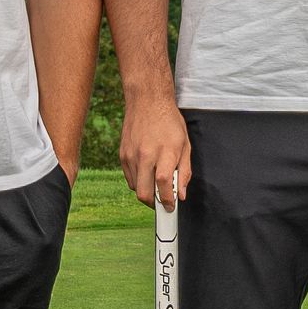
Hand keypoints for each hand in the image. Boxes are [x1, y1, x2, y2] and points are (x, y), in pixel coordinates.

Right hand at [118, 95, 191, 209]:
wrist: (147, 101)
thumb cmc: (169, 122)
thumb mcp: (185, 145)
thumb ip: (184, 171)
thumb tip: (181, 194)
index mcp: (165, 152)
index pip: (163, 184)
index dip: (167, 200)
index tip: (171, 207)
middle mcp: (146, 155)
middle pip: (144, 193)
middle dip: (154, 204)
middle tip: (162, 202)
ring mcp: (131, 155)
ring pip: (135, 188)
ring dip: (146, 191)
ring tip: (156, 181)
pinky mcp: (122, 155)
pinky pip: (129, 178)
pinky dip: (138, 181)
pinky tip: (147, 172)